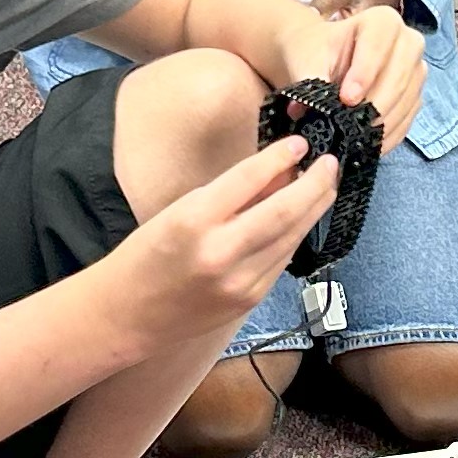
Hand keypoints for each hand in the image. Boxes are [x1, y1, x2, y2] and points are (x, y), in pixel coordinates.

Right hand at [107, 136, 335, 354]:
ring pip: (291, 237)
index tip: (299, 143)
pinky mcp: (249, 300)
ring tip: (325, 186)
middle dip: (314, 184)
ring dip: (313, 209)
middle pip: (284, 211)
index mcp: (194, 220)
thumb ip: (230, 194)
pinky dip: (295, 235)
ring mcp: (239, 281)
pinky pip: (282, 260)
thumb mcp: (179, 211)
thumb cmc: (147, 256)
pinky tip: (302, 219)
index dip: (279, 157)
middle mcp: (220, 252)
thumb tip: (277, 172)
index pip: (249, 179)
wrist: (128, 314)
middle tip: (330, 163)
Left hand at [299, 0, 427, 140]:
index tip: (346, 98)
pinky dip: (389, 134)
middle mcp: (408, 41)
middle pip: (398, 77)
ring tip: (355, 138)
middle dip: (374, 105)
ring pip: (407, 100)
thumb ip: (314, 81)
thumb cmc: (316, 53)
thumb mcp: (308, 60)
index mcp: (382, 22)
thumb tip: (320, 111)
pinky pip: (408, 118)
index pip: (379, 46)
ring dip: (381, 123)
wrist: (323, 59)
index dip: (364, 73)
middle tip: (350, 126)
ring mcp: (416, 70)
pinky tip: (368, 144)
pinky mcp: (416, 95)